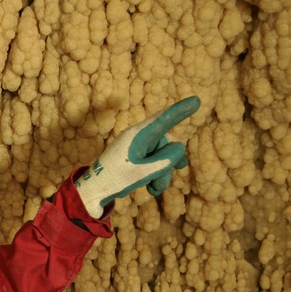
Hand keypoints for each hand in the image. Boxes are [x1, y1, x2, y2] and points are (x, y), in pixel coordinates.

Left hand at [74, 96, 199, 217]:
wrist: (94, 191)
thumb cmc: (116, 179)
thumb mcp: (144, 171)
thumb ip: (165, 159)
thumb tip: (179, 147)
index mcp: (138, 135)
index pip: (163, 119)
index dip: (180, 111)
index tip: (196, 100)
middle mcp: (138, 137)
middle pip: (165, 145)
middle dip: (167, 165)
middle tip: (158, 185)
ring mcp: (136, 146)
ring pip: (160, 155)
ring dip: (161, 173)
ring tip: (153, 189)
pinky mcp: (134, 155)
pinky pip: (152, 160)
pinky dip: (155, 173)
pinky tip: (150, 188)